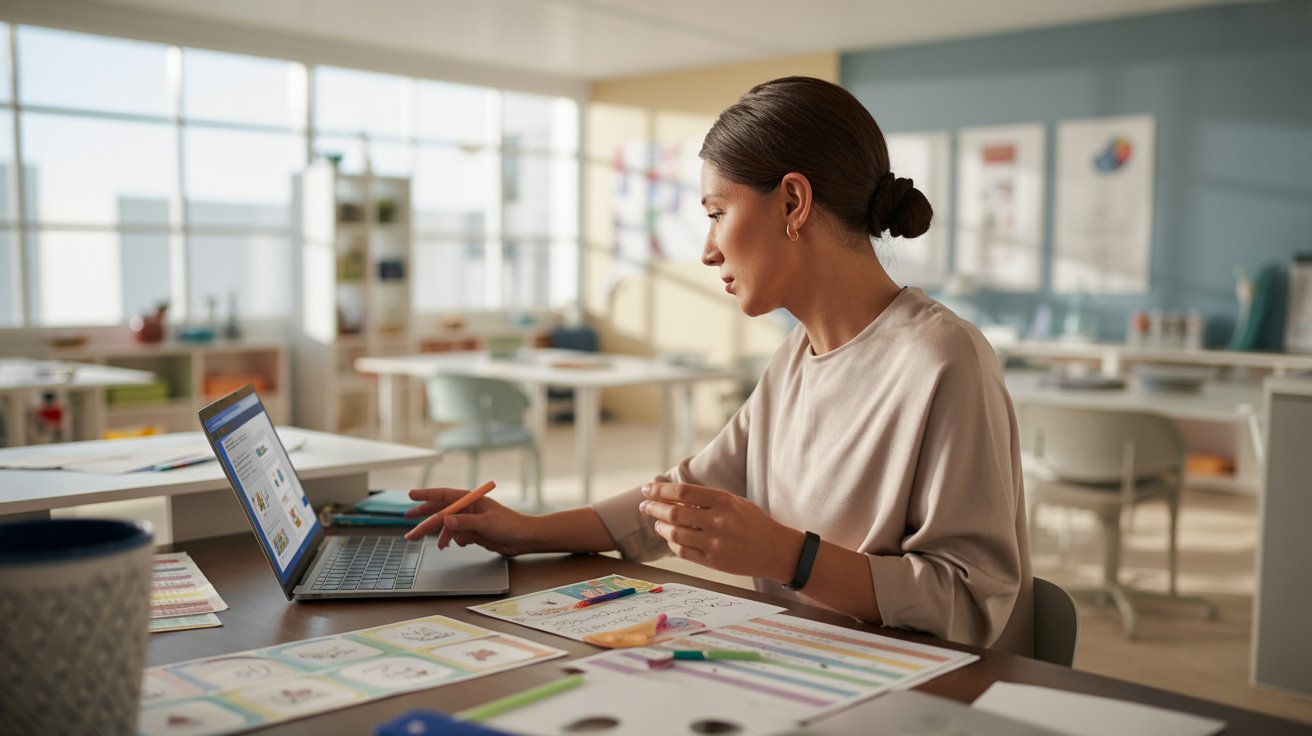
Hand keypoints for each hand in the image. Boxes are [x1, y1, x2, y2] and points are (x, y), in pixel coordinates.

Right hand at [403, 486, 534, 555]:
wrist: (523, 540)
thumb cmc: (510, 525)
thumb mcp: (487, 523)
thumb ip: (466, 522)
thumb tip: (446, 520)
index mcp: (471, 499)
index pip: (444, 494)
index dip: (426, 495)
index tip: (411, 495)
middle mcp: (468, 508)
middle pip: (441, 510)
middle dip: (423, 516)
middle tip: (406, 519)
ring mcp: (469, 520)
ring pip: (446, 526)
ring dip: (436, 534)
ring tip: (425, 541)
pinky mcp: (472, 532)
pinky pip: (455, 535)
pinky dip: (450, 540)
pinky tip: (448, 546)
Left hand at [639, 482, 800, 580]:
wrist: (775, 550)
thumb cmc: (753, 522)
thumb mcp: (733, 502)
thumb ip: (705, 499)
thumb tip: (672, 494)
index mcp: (723, 500)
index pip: (682, 492)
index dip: (660, 490)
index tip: (647, 489)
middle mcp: (718, 521)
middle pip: (674, 513)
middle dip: (653, 508)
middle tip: (644, 505)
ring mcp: (715, 543)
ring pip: (675, 533)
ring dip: (660, 526)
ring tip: (656, 522)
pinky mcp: (713, 561)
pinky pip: (683, 551)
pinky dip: (672, 542)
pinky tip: (670, 537)